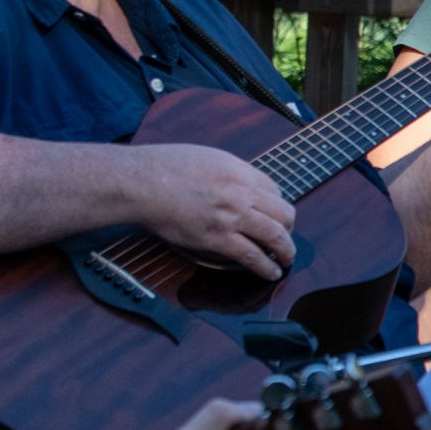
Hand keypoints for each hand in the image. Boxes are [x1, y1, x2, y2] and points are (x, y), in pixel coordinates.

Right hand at [123, 144, 295, 279]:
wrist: (141, 182)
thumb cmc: (164, 167)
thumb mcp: (206, 157)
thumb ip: (228, 170)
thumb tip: (238, 181)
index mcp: (239, 170)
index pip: (274, 189)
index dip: (277, 204)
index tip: (274, 214)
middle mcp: (241, 192)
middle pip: (283, 212)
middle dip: (289, 227)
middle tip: (285, 236)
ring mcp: (231, 216)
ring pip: (275, 236)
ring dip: (286, 250)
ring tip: (287, 259)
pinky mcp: (217, 238)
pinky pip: (253, 256)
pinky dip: (267, 267)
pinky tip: (271, 272)